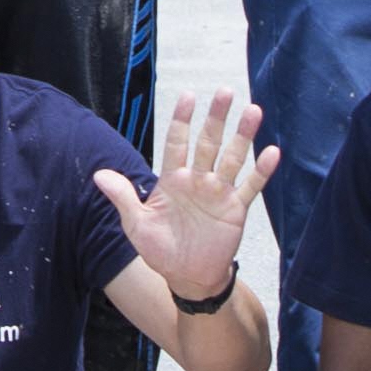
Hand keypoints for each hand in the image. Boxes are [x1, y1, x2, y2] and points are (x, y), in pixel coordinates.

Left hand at [95, 92, 273, 307]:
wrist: (187, 279)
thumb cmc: (160, 251)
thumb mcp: (137, 225)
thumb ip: (124, 197)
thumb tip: (98, 174)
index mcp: (173, 180)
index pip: (178, 142)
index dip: (182, 119)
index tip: (189, 95)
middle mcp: (198, 180)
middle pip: (209, 142)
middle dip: (216, 118)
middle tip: (225, 92)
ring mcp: (219, 192)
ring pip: (232, 158)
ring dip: (243, 136)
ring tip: (253, 111)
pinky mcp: (236, 209)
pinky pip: (250, 186)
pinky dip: (262, 170)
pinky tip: (272, 152)